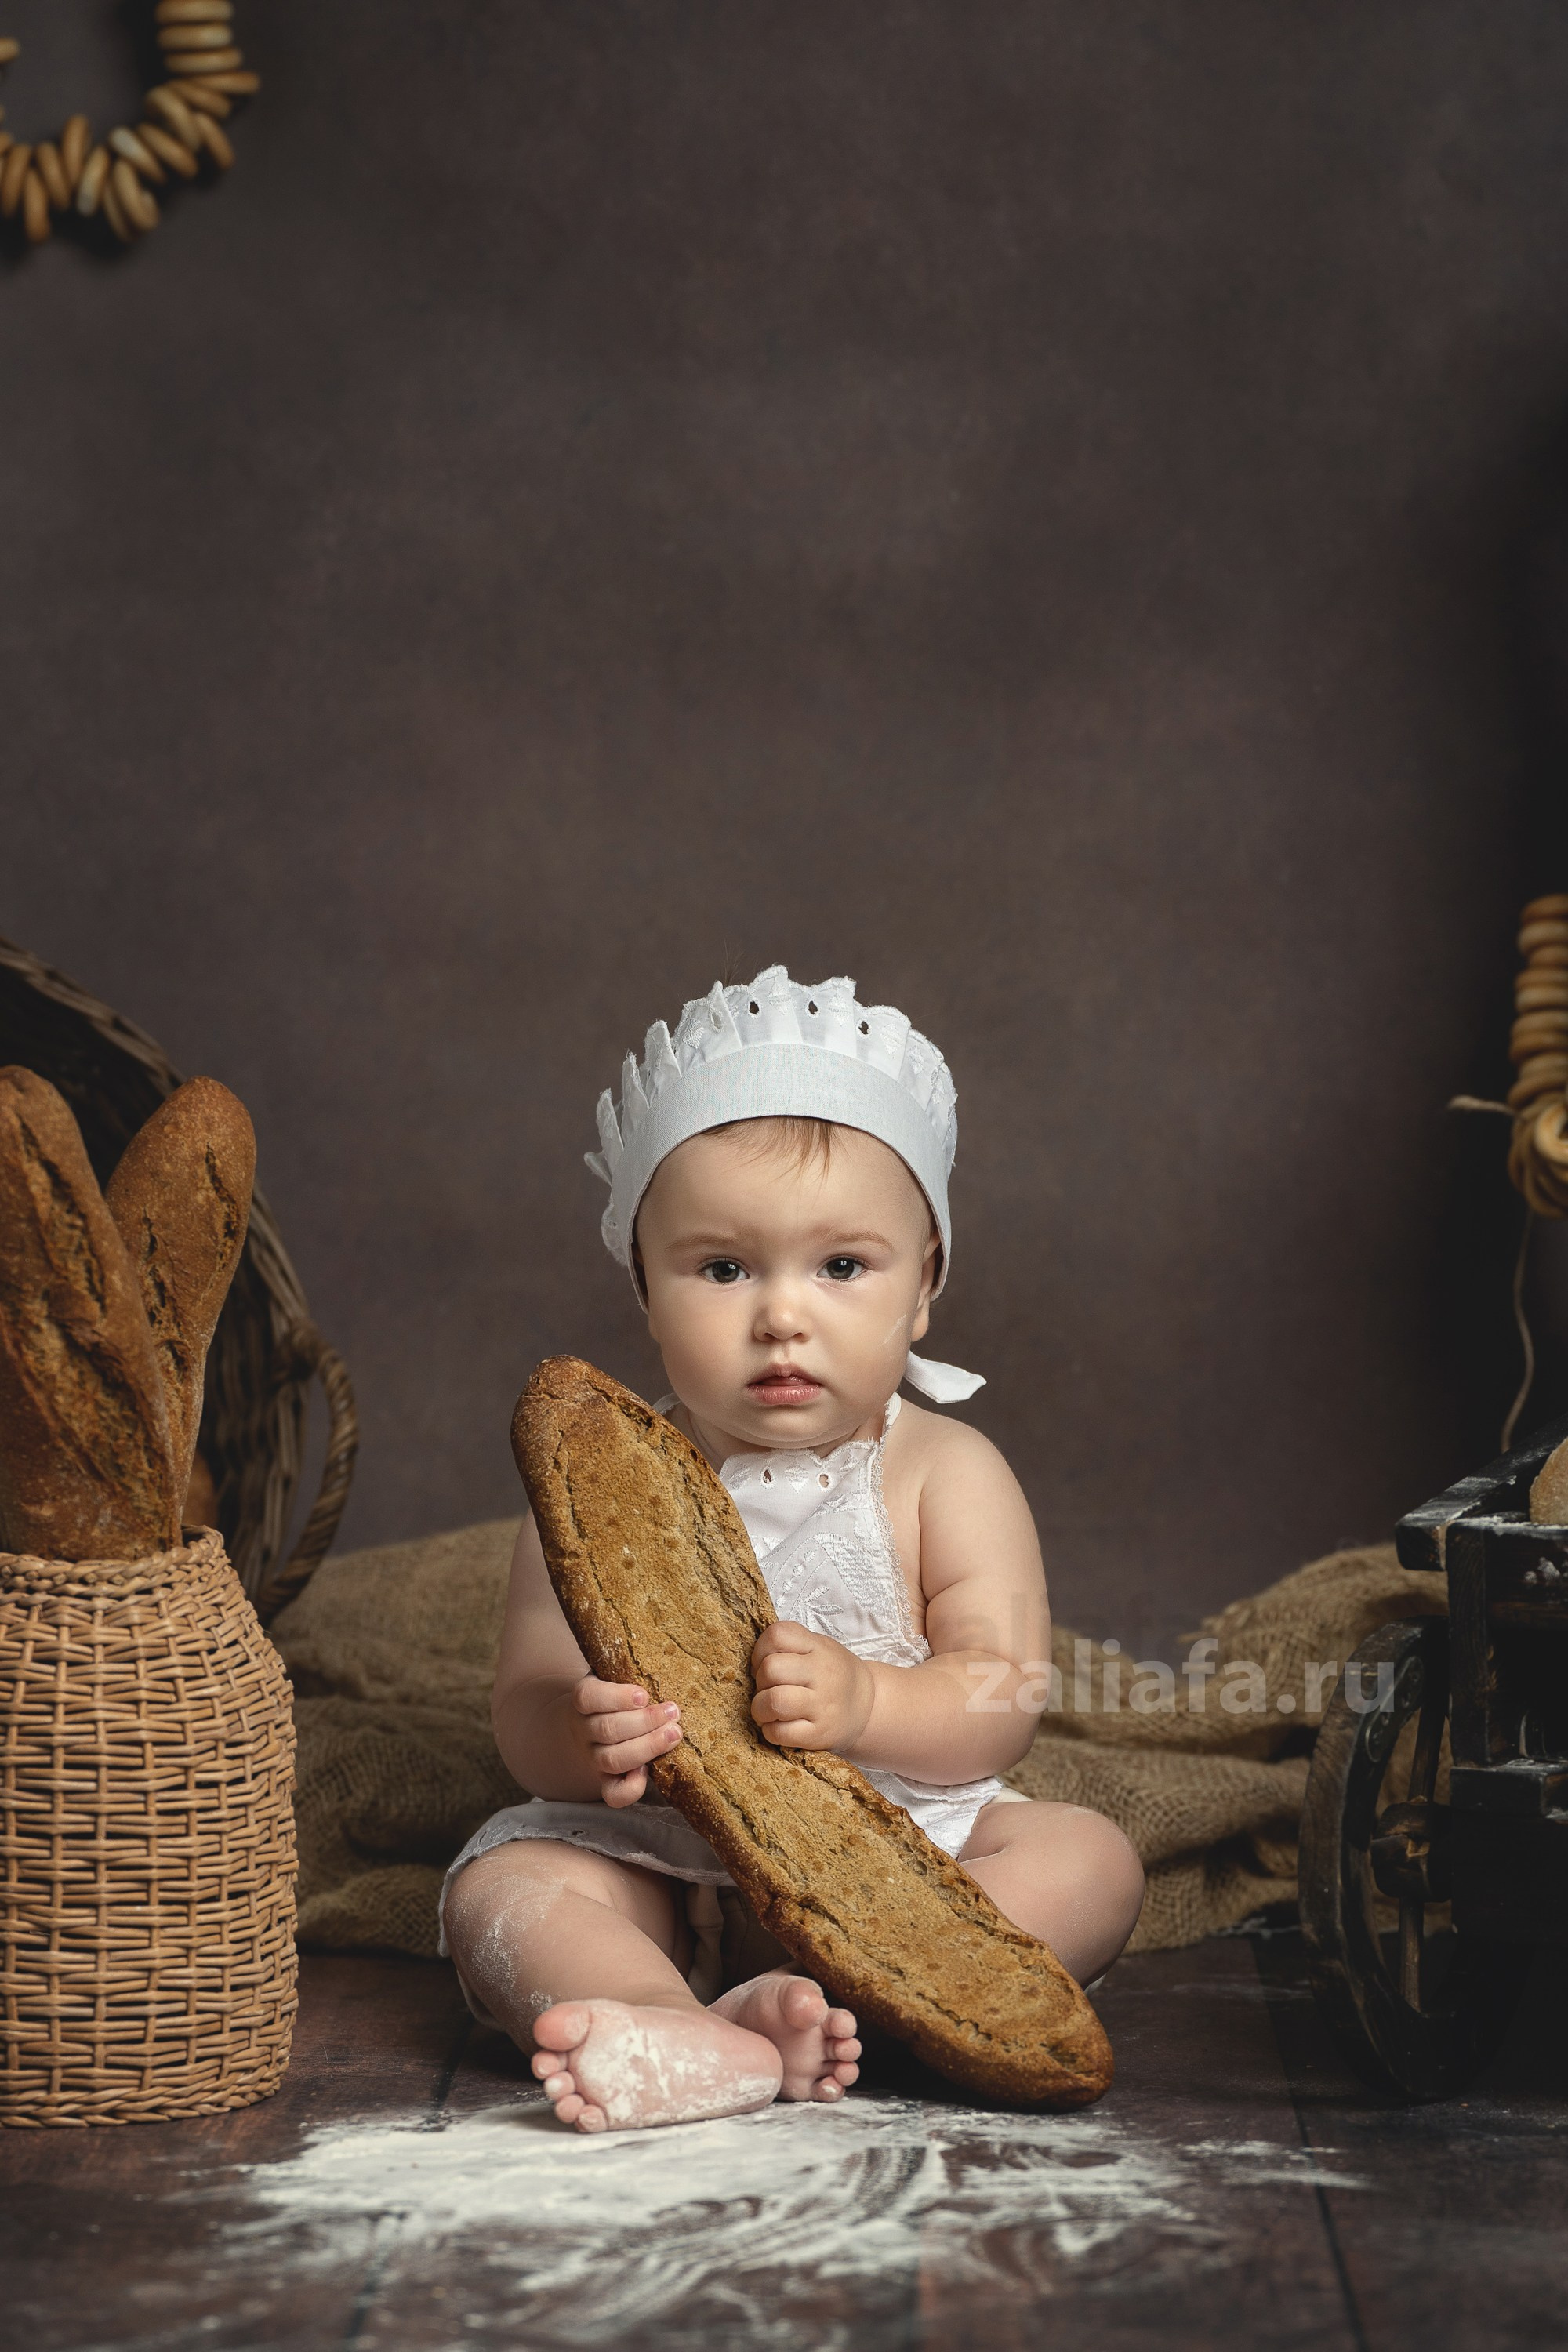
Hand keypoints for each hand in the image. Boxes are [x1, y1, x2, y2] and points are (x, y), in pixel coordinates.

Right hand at [571, 1676, 681, 1806]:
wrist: (593, 1722)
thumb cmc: (618, 1693)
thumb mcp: (617, 1674)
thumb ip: (633, 1672)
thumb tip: (669, 1664)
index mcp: (584, 1699)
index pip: (589, 1698)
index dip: (617, 1698)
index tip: (644, 1695)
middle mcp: (584, 1729)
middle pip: (607, 1729)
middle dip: (645, 1722)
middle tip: (673, 1712)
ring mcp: (593, 1758)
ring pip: (612, 1759)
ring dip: (647, 1747)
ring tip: (674, 1734)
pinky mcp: (605, 1781)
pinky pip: (612, 1795)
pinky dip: (631, 1788)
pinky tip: (649, 1773)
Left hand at [750, 1621, 874, 1751]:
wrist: (868, 1706)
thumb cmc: (833, 1675)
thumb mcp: (819, 1647)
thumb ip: (790, 1646)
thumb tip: (751, 1664)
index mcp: (819, 1648)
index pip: (777, 1635)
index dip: (760, 1649)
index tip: (764, 1662)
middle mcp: (822, 1674)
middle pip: (770, 1669)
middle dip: (759, 1680)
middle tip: (768, 1688)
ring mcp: (821, 1706)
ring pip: (773, 1701)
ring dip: (760, 1708)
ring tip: (768, 1710)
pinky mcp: (819, 1734)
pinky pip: (779, 1733)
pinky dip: (770, 1731)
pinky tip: (778, 1725)